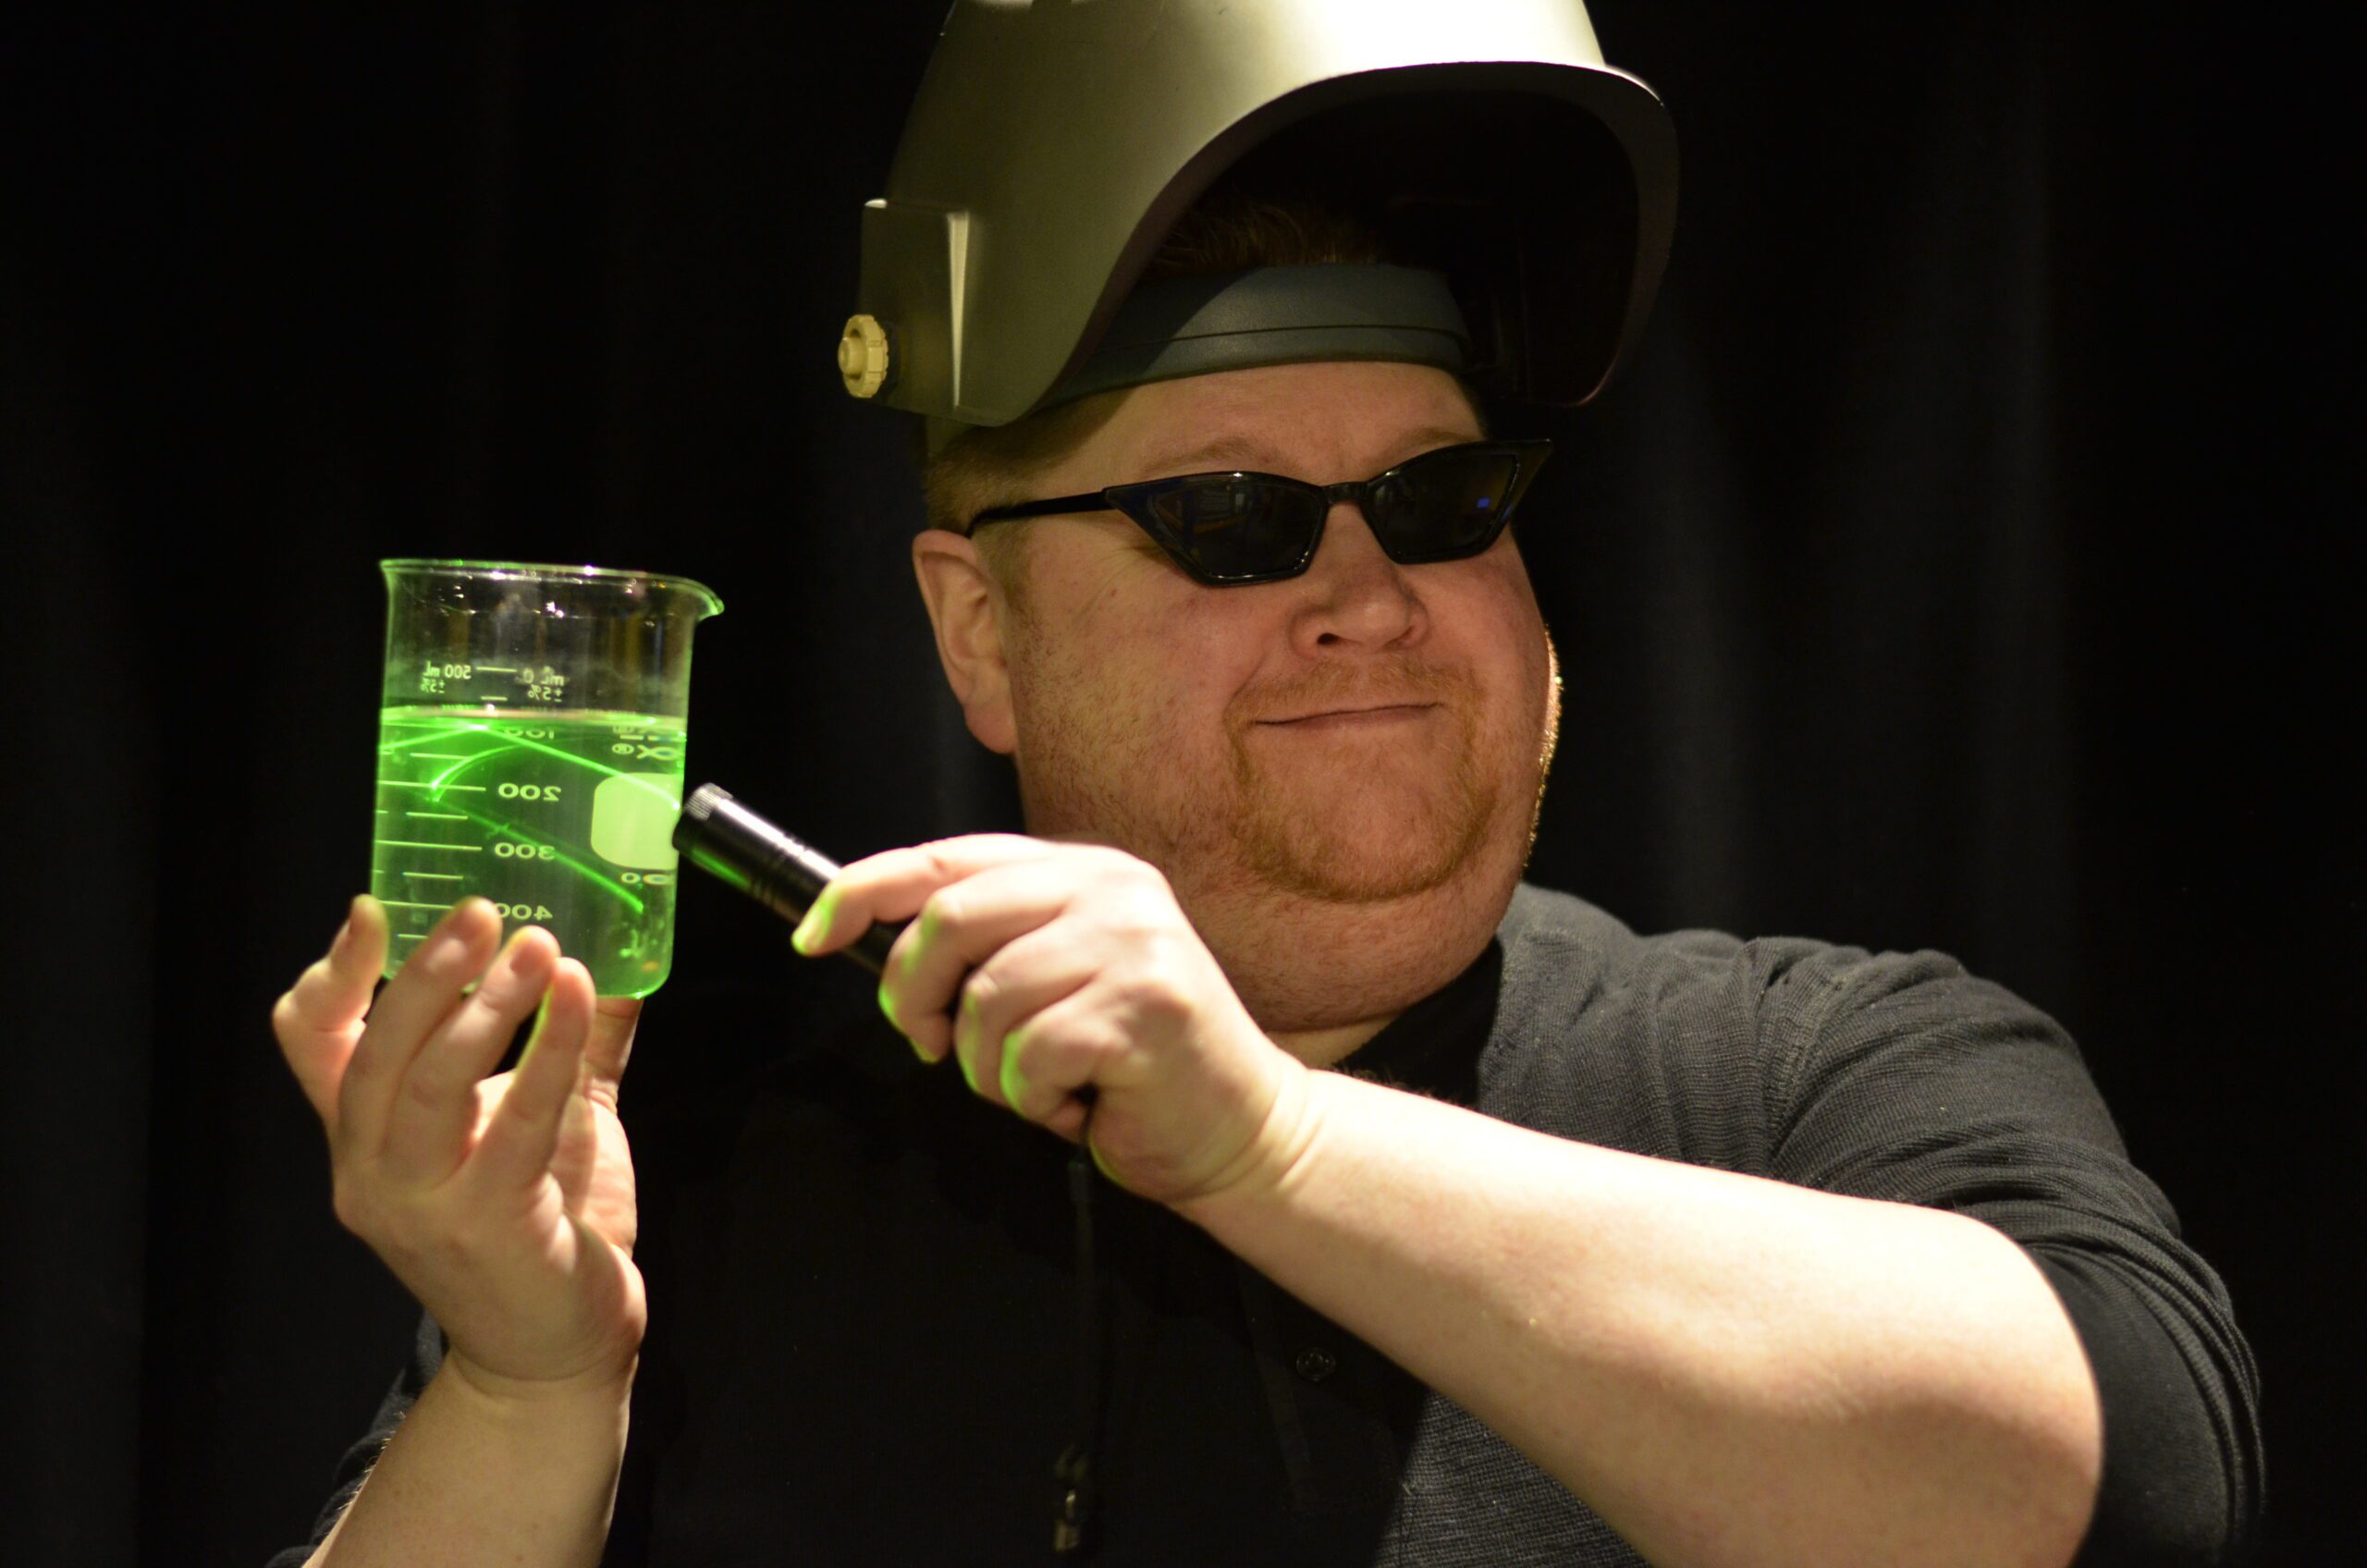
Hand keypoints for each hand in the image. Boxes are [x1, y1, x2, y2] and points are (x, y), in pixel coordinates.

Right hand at [272, 895, 646, 1398]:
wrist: (554, 1349)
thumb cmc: (539, 1224)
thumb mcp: (535, 1120)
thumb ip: (565, 1044)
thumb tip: (613, 956)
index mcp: (363, 1136)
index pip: (310, 1042)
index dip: (335, 972)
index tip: (375, 909)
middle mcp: (370, 1172)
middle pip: (371, 1052)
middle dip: (424, 973)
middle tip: (481, 912)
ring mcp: (421, 1205)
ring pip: (429, 1085)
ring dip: (485, 1008)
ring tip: (537, 948)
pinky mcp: (486, 1227)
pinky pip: (515, 1126)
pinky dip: (550, 1054)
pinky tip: (580, 1003)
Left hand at [790, 835, 1312, 1208]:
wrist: (1241, 1130)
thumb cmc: (1129, 1066)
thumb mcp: (1053, 980)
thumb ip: (986, 946)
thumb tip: (863, 934)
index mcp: (1082, 870)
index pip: (943, 857)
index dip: (862, 891)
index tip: (812, 934)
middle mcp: (1111, 890)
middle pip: (949, 919)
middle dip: (915, 996)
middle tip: (932, 1045)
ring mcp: (1134, 943)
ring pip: (985, 1000)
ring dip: (987, 1066)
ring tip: (1040, 1081)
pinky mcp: (1144, 1008)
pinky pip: (1029, 1056)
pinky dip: (1035, 1098)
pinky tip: (1080, 1102)